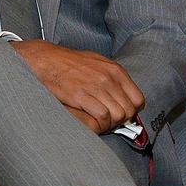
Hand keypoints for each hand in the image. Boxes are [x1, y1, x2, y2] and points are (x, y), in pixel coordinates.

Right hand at [11, 40, 142, 133]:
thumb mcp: (98, 64)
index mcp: (115, 71)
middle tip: (109, 122)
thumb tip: (123, 94)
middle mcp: (108, 78)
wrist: (47, 60)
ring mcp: (95, 87)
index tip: (122, 114)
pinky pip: (101, 117)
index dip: (131, 111)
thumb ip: (113, 78)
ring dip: (109, 124)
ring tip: (100, 123)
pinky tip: (92, 122)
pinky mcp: (81, 96)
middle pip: (128, 111)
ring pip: (117, 115)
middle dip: (120, 121)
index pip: (138, 99)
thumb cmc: (69, 63)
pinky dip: (100, 124)